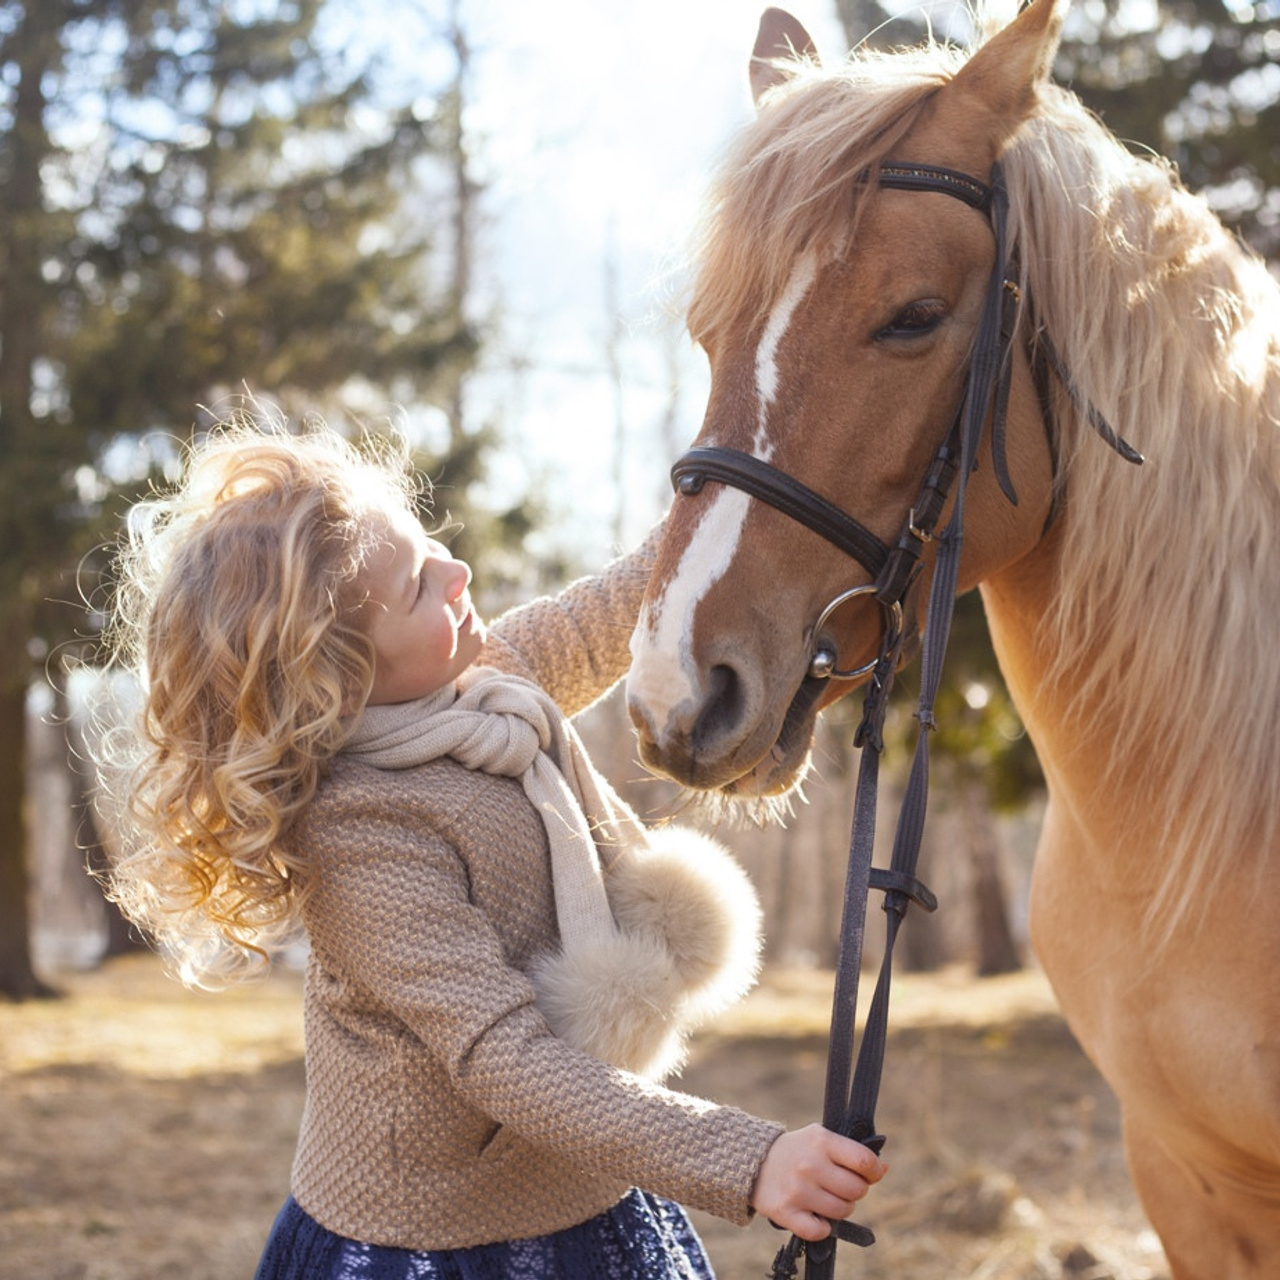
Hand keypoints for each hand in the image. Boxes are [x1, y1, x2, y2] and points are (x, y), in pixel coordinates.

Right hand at [750, 1124, 887, 1241]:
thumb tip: (883, 1169)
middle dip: (854, 1191)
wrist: (754, 1161)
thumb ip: (851, 1152)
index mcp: (822, 1141)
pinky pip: (820, 1231)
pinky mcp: (785, 1211)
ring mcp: (797, 1189)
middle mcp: (810, 1164)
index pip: (864, 1161)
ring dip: (840, 1209)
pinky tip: (815, 1214)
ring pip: (842, 1212)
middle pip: (856, 1190)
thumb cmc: (798, 1151)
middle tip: (841, 1186)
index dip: (874, 1171)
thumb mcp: (821, 1139)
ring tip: (826, 1198)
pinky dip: (822, 1227)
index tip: (870, 1174)